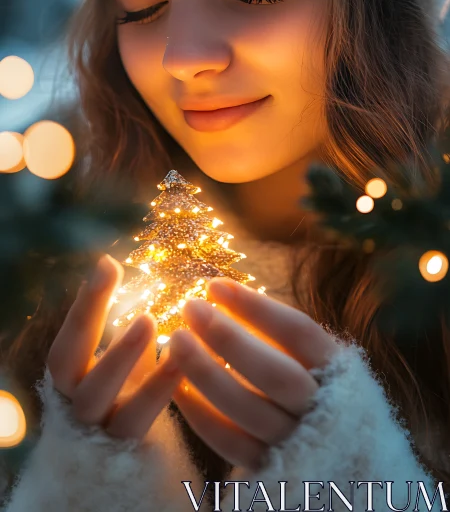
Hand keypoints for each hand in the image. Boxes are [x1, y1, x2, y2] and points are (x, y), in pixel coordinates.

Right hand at [47, 254, 182, 440]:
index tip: (108, 262)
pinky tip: (183, 358)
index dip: (85, 303)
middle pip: (68, 363)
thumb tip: (151, 283)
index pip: (70, 339)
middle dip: (88, 315)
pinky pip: (139, 419)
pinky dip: (159, 386)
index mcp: (72, 380)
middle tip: (111, 274)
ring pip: (97, 394)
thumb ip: (130, 336)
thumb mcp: (125, 370)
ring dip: (122, 355)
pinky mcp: (128, 450)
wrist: (128, 475)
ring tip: (150, 320)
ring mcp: (100, 429)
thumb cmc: (129, 406)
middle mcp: (77, 404)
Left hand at [168, 277, 339, 470]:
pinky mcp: (272, 471)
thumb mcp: (316, 360)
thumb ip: (278, 335)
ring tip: (175, 342)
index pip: (299, 332)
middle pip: (275, 375)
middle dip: (230, 339)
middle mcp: (324, 409)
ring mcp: (298, 444)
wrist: (346, 463)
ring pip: (249, 411)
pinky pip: (232, 444)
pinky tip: (176, 387)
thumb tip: (220, 294)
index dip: (256, 307)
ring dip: (208, 374)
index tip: (215, 285)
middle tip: (191, 308)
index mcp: (340, 371)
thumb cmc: (318, 393)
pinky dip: (202, 415)